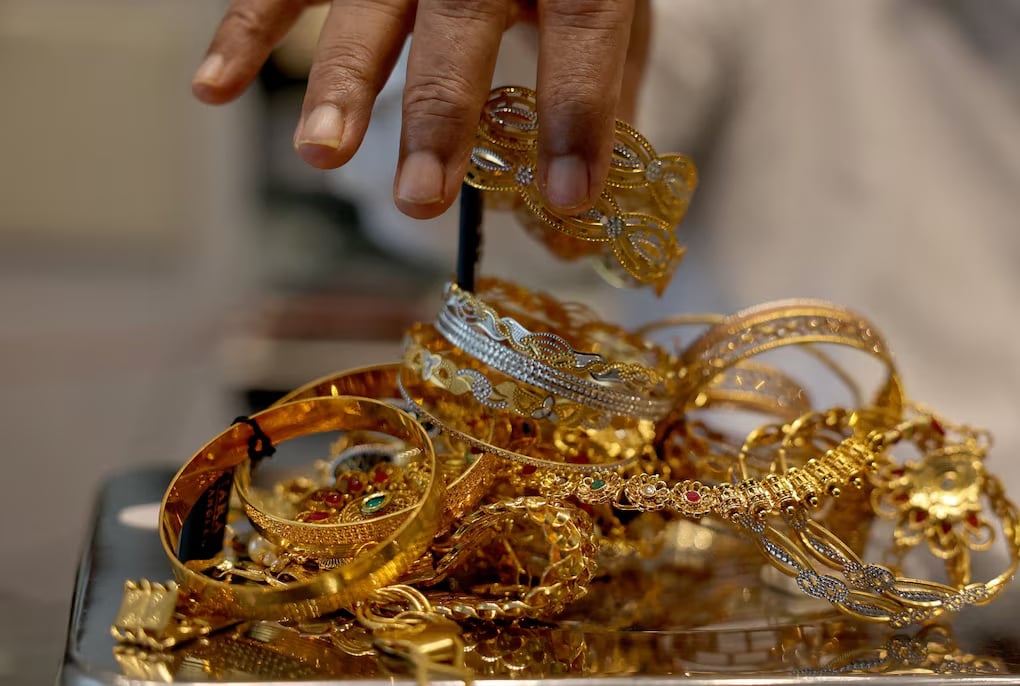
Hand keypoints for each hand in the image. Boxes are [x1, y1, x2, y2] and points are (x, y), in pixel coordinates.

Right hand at [192, 0, 648, 219]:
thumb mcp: (608, 3)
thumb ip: (603, 91)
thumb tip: (574, 216)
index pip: (582, 29)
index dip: (579, 112)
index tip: (569, 197)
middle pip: (460, 20)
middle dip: (439, 112)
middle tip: (421, 196)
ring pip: (365, 5)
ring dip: (340, 82)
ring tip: (323, 154)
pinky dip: (245, 30)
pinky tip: (214, 90)